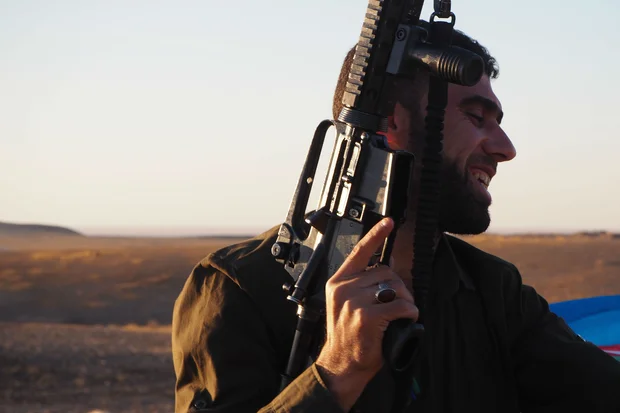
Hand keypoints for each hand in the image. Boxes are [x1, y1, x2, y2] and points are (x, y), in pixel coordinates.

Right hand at [315, 217, 418, 411]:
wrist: (341, 365)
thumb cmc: (349, 337)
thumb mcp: (346, 304)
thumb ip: (361, 285)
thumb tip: (388, 271)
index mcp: (338, 282)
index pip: (359, 252)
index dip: (376, 235)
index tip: (388, 222)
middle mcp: (343, 288)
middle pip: (385, 272)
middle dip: (398, 287)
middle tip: (397, 306)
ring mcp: (353, 302)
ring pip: (395, 288)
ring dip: (405, 301)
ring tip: (399, 315)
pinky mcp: (366, 316)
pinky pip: (399, 305)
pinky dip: (409, 312)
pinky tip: (405, 320)